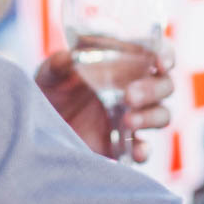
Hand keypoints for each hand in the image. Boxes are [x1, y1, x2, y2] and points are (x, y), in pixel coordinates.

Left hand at [35, 44, 174, 161]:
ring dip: (150, 116)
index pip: (155, 53)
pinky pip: (144, 149)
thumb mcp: (50, 74)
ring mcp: (132, 117)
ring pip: (161, 115)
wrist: (38, 127)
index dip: (165, 55)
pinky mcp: (123, 144)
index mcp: (123, 64)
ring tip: (127, 120)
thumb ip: (59, 64)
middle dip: (153, 89)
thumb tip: (69, 57)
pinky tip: (135, 150)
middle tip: (129, 96)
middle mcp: (134, 89)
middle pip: (164, 85)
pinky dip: (144, 150)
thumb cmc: (50, 90)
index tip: (159, 62)